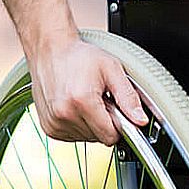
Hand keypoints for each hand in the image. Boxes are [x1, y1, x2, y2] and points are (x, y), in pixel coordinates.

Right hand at [28, 35, 148, 144]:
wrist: (49, 50)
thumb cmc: (78, 57)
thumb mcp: (111, 69)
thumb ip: (128, 97)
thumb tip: (140, 120)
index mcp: (81, 101)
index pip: (111, 136)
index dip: (118, 124)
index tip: (114, 107)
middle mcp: (64, 115)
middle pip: (100, 138)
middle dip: (105, 122)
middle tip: (99, 100)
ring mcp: (54, 123)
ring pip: (87, 138)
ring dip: (92, 123)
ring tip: (86, 100)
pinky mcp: (48, 127)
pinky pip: (73, 136)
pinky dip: (79, 124)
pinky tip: (75, 106)